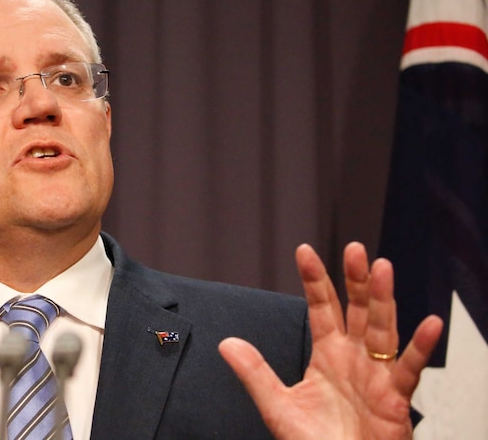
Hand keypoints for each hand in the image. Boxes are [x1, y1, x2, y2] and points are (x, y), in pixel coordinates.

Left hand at [218, 242, 443, 439]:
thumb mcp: (278, 405)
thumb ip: (255, 372)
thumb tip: (226, 344)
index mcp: (327, 355)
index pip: (321, 308)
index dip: (315, 280)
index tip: (305, 252)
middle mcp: (353, 358)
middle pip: (357, 309)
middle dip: (355, 279)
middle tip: (354, 250)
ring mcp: (376, 375)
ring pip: (382, 328)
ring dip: (383, 298)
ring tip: (383, 268)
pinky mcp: (395, 398)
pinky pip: (410, 368)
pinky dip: (422, 347)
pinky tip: (428, 324)